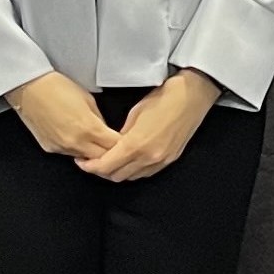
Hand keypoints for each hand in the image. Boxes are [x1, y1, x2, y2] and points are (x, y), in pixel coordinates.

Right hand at [6, 72, 115, 159]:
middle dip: (110, 154)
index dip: (122, 145)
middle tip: (112, 146)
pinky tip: (74, 136)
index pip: (114, 147)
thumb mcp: (88, 99)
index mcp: (89, 128)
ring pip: (85, 159)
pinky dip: (76, 149)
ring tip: (93, 140)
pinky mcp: (50, 149)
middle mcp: (75, 142)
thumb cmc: (57, 87)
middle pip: (102, 159)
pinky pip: (69, 154)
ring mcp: (62, 148)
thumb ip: (99, 119)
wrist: (29, 88)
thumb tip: (104, 131)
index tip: (125, 141)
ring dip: (92, 153)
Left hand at [85, 69, 219, 182]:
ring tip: (110, 161)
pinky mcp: (170, 160)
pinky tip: (130, 160)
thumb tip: (114, 146)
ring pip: (131, 177)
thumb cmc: (163, 98)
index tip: (82, 162)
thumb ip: (122, 135)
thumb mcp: (135, 113)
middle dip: (102, 171)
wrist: (191, 96)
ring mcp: (161, 161)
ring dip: (118, 172)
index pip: (106, 166)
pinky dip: (134, 170)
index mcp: (136, 145)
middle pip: (116, 176)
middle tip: (93, 161)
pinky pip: (146, 173)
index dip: (90, 167)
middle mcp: (148, 158)